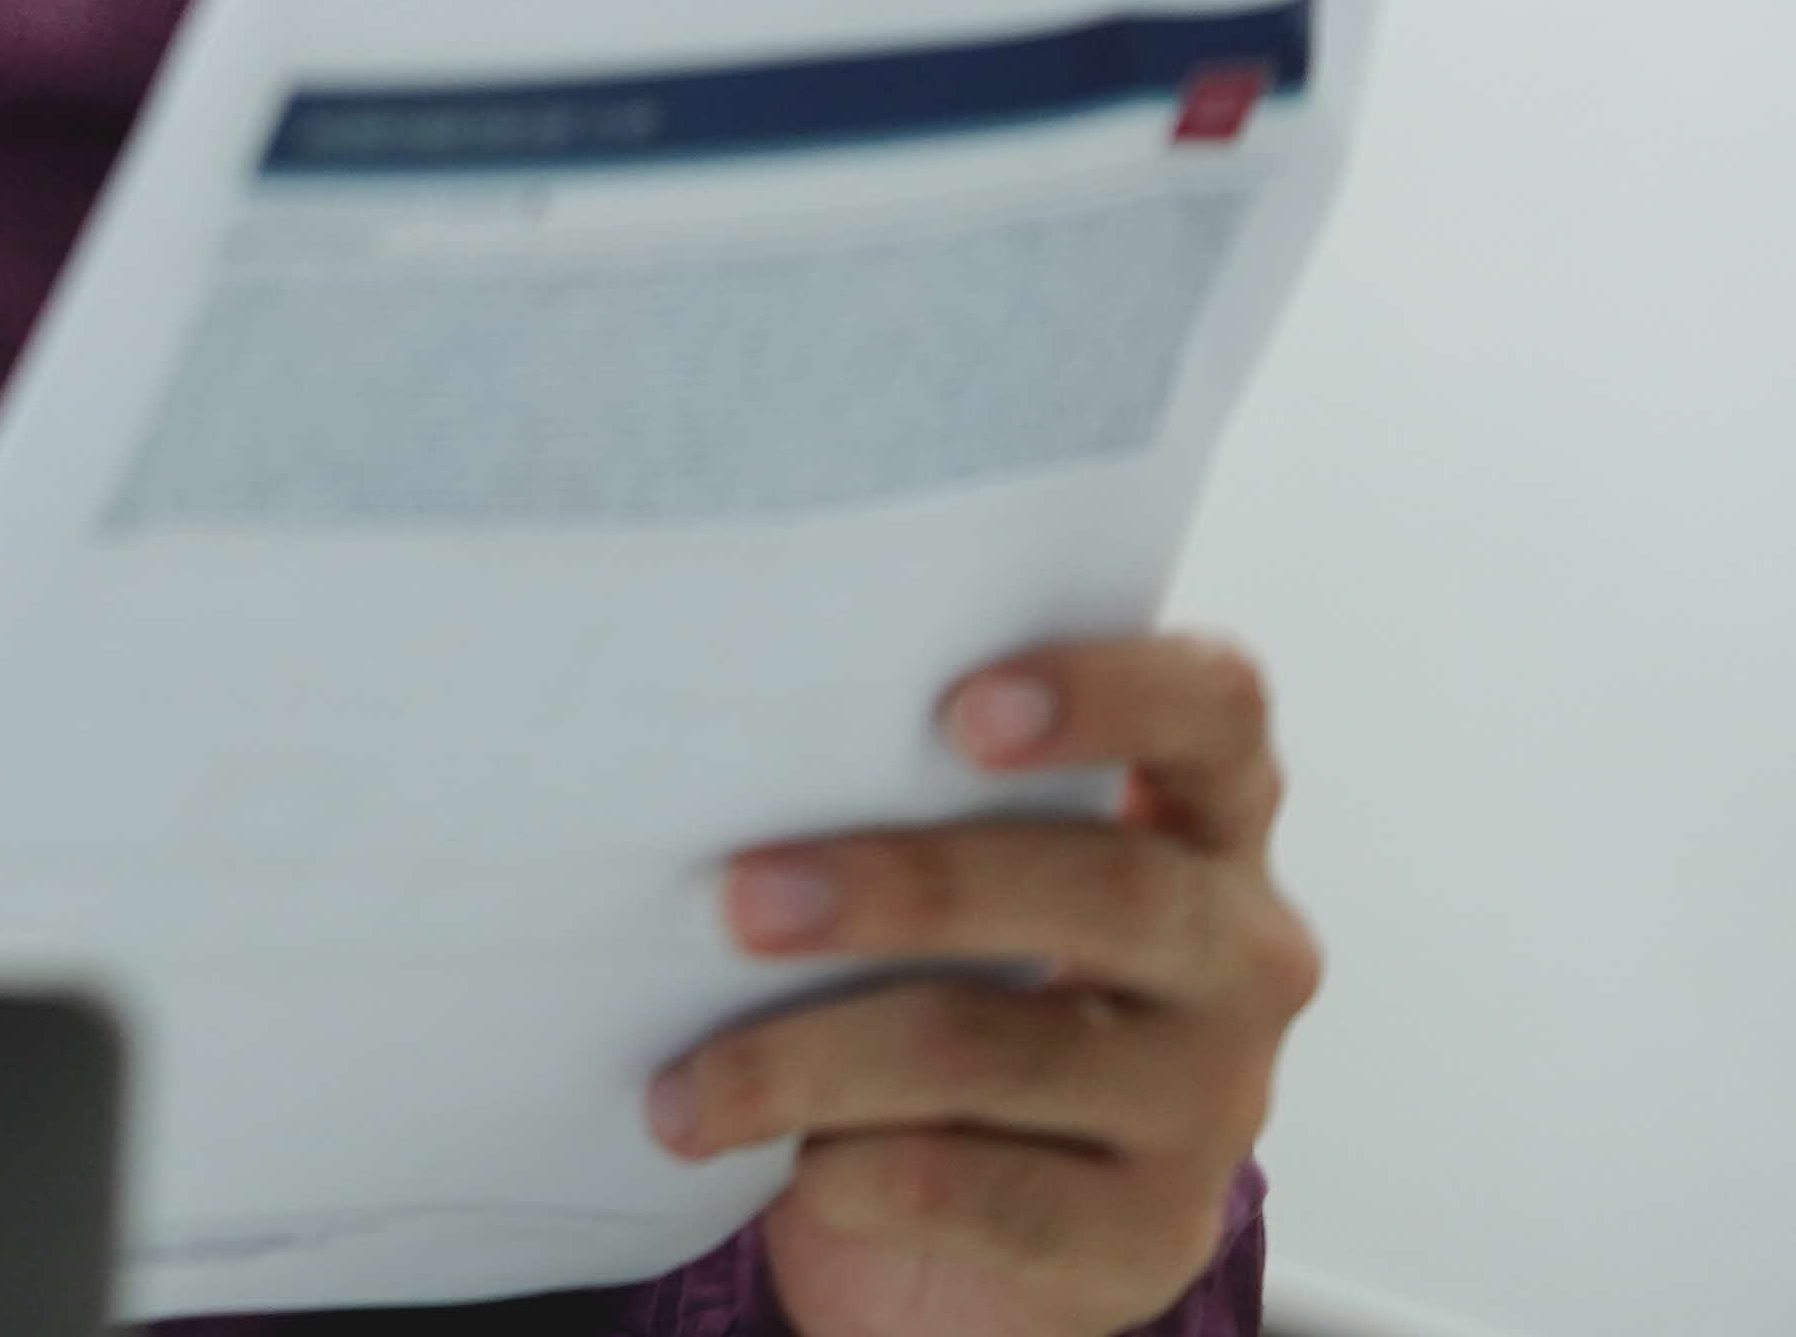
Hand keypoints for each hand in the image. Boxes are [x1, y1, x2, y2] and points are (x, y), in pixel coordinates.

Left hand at [654, 636, 1319, 1336]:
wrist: (970, 1229)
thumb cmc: (933, 974)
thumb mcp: (941, 876)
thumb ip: (894, 798)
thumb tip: (712, 771)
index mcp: (1202, 816)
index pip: (1213, 710)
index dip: (1108, 694)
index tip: (961, 710)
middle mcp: (1240, 953)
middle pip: (1108, 889)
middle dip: (907, 888)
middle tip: (740, 901)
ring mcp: (1214, 1102)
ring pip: (1004, 1051)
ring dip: (813, 1060)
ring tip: (689, 1084)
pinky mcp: (1157, 1234)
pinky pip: (990, 1195)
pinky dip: (859, 1175)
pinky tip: (788, 1168)